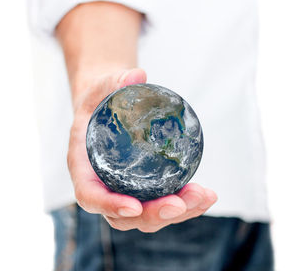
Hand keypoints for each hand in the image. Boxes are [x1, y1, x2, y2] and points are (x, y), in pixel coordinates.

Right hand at [67, 68, 217, 232]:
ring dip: (178, 212)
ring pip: (147, 216)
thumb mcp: (101, 87)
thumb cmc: (100, 101)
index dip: (110, 205)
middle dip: (155, 214)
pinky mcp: (144, 192)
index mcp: (84, 168)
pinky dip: (185, 204)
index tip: (134, 206)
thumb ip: (114, 81)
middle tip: (181, 203)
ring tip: (205, 196)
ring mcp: (124, 193)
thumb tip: (137, 74)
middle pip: (124, 216)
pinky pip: (162, 205)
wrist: (106, 110)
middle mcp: (103, 187)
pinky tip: (206, 195)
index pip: (91, 195)